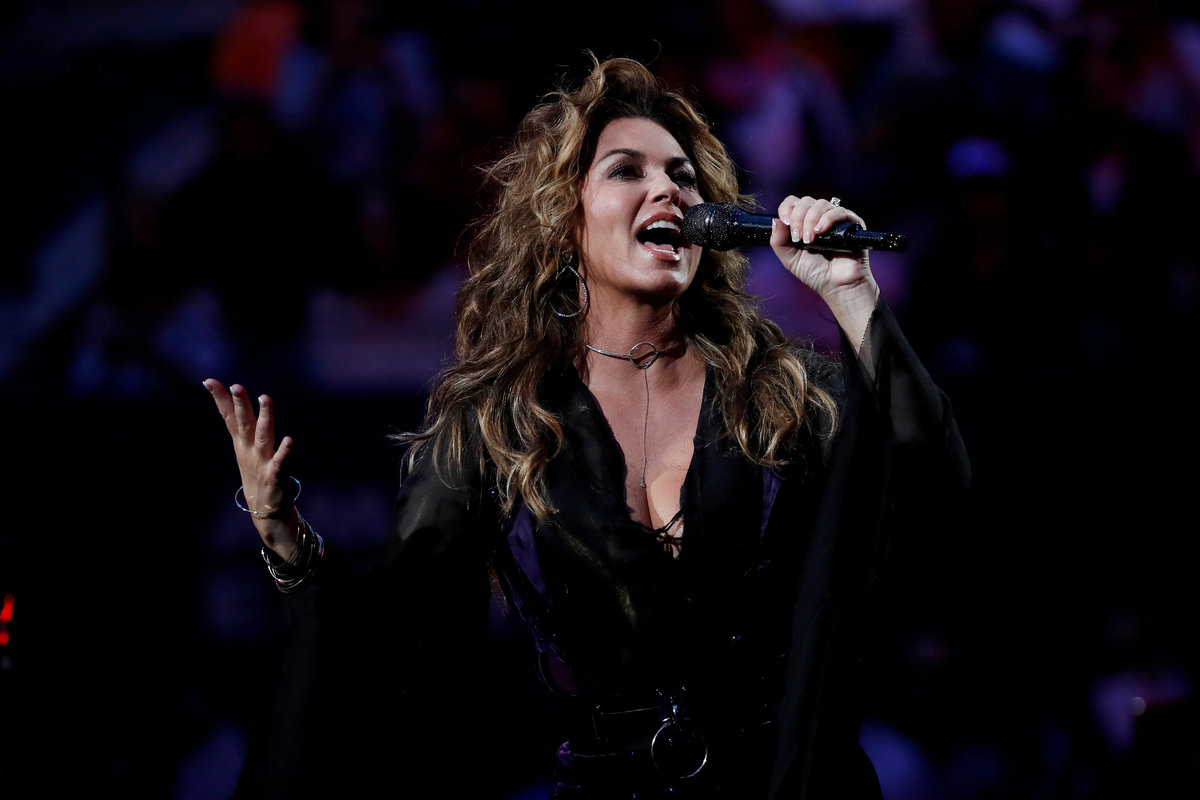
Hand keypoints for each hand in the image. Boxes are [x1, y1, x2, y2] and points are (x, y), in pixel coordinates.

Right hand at [204, 379, 298, 559]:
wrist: (265, 512)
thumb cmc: (258, 477)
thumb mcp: (246, 451)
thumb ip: (243, 429)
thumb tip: (238, 406)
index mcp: (241, 444)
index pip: (229, 417)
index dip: (220, 399)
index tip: (209, 380)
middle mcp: (249, 451)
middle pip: (243, 424)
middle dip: (240, 404)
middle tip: (236, 386)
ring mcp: (261, 463)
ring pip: (263, 436)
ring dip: (264, 417)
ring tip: (265, 398)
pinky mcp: (275, 476)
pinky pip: (280, 462)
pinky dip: (283, 451)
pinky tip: (289, 440)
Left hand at [771, 195, 879, 348]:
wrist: (836, 286)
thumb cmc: (815, 273)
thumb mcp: (790, 259)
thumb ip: (778, 242)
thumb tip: (774, 220)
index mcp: (803, 223)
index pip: (793, 203)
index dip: (787, 209)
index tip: (785, 222)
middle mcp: (818, 218)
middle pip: (805, 201)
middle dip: (798, 218)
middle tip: (799, 239)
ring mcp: (835, 219)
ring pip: (820, 204)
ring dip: (811, 220)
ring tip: (810, 240)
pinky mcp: (852, 223)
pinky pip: (839, 211)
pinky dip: (827, 219)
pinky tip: (821, 232)